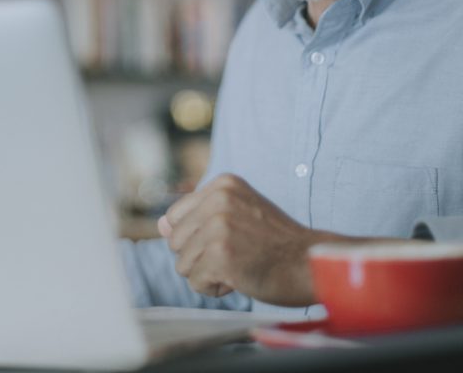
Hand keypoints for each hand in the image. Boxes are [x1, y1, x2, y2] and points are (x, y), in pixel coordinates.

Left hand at [158, 174, 336, 305]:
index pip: (176, 217)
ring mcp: (219, 225)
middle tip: (236, 256)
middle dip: (200, 257)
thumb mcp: (238, 215)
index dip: (197, 238)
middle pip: (176, 241)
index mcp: (222, 185)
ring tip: (239, 265)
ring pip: (182, 264)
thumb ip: (198, 217)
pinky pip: (195, 282)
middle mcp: (218, 199)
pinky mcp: (220, 254)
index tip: (228, 240)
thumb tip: (159, 226)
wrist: (312, 264)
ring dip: (207, 273)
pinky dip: (214, 287)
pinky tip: (240, 279)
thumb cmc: (276, 243)